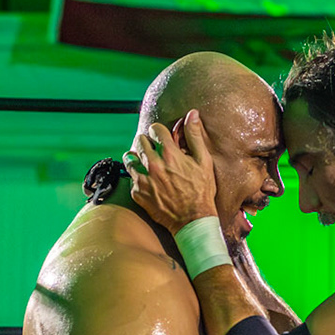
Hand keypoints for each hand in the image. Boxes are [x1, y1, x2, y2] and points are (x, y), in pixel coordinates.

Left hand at [127, 113, 219, 232]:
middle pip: (140, 140)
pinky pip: (131, 178)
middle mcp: (154, 165)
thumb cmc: (201, 190)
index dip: (159, 130)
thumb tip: (192, 113)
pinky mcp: (138, 193)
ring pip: (130, 157)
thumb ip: (195, 136)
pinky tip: (148, 180)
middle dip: (147, 141)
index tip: (161, 135)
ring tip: (145, 161)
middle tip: (154, 148)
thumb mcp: (204, 161)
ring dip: (137, 156)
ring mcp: (143, 179)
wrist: (192, 220)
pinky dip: (137, 177)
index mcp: (170, 154)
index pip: (155, 129)